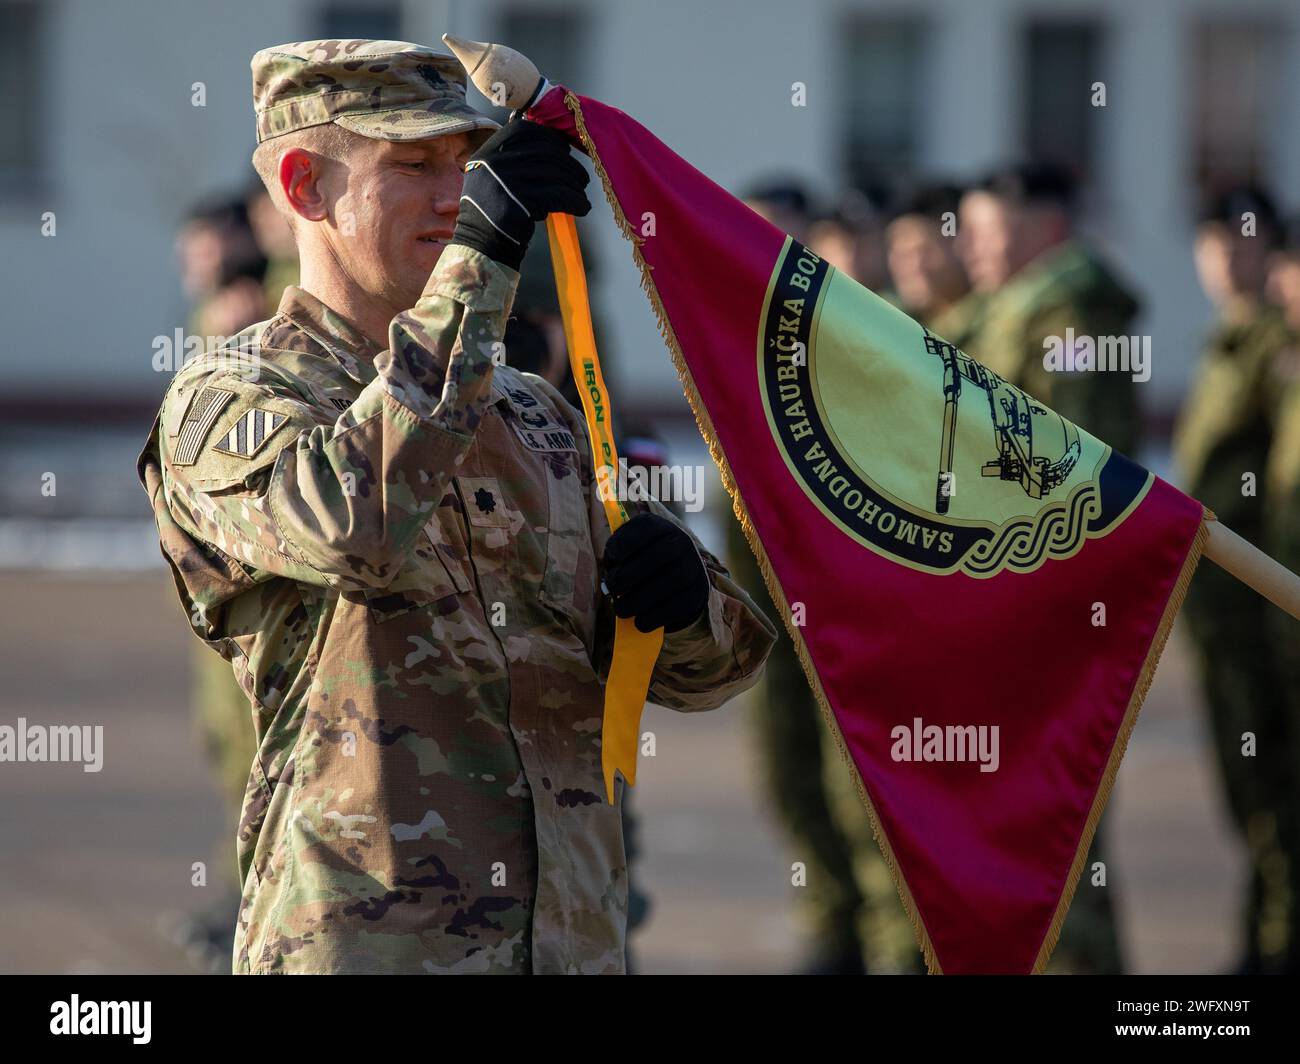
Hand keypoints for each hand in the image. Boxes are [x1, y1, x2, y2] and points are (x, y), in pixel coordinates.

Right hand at [451, 116, 590, 269]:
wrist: (482, 246)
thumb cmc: (495, 213)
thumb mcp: (493, 177)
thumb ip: (513, 159)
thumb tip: (557, 146)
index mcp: (487, 152)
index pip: (522, 130)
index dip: (548, 136)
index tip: (564, 149)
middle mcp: (493, 162)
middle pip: (544, 151)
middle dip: (569, 163)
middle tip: (582, 177)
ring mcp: (505, 181)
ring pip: (554, 173)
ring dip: (574, 184)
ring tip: (581, 194)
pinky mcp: (520, 202)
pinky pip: (558, 195)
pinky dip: (575, 200)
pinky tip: (582, 207)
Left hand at [602, 513, 709, 633]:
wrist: (682, 578)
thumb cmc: (646, 562)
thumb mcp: (632, 549)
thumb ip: (617, 555)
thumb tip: (610, 582)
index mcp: (661, 528)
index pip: (645, 528)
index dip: (624, 543)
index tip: (612, 559)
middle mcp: (681, 543)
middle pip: (656, 557)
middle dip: (627, 576)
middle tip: (612, 588)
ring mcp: (692, 568)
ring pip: (667, 583)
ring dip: (637, 600)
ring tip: (621, 609)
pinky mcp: (695, 594)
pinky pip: (675, 607)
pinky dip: (653, 617)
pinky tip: (639, 621)